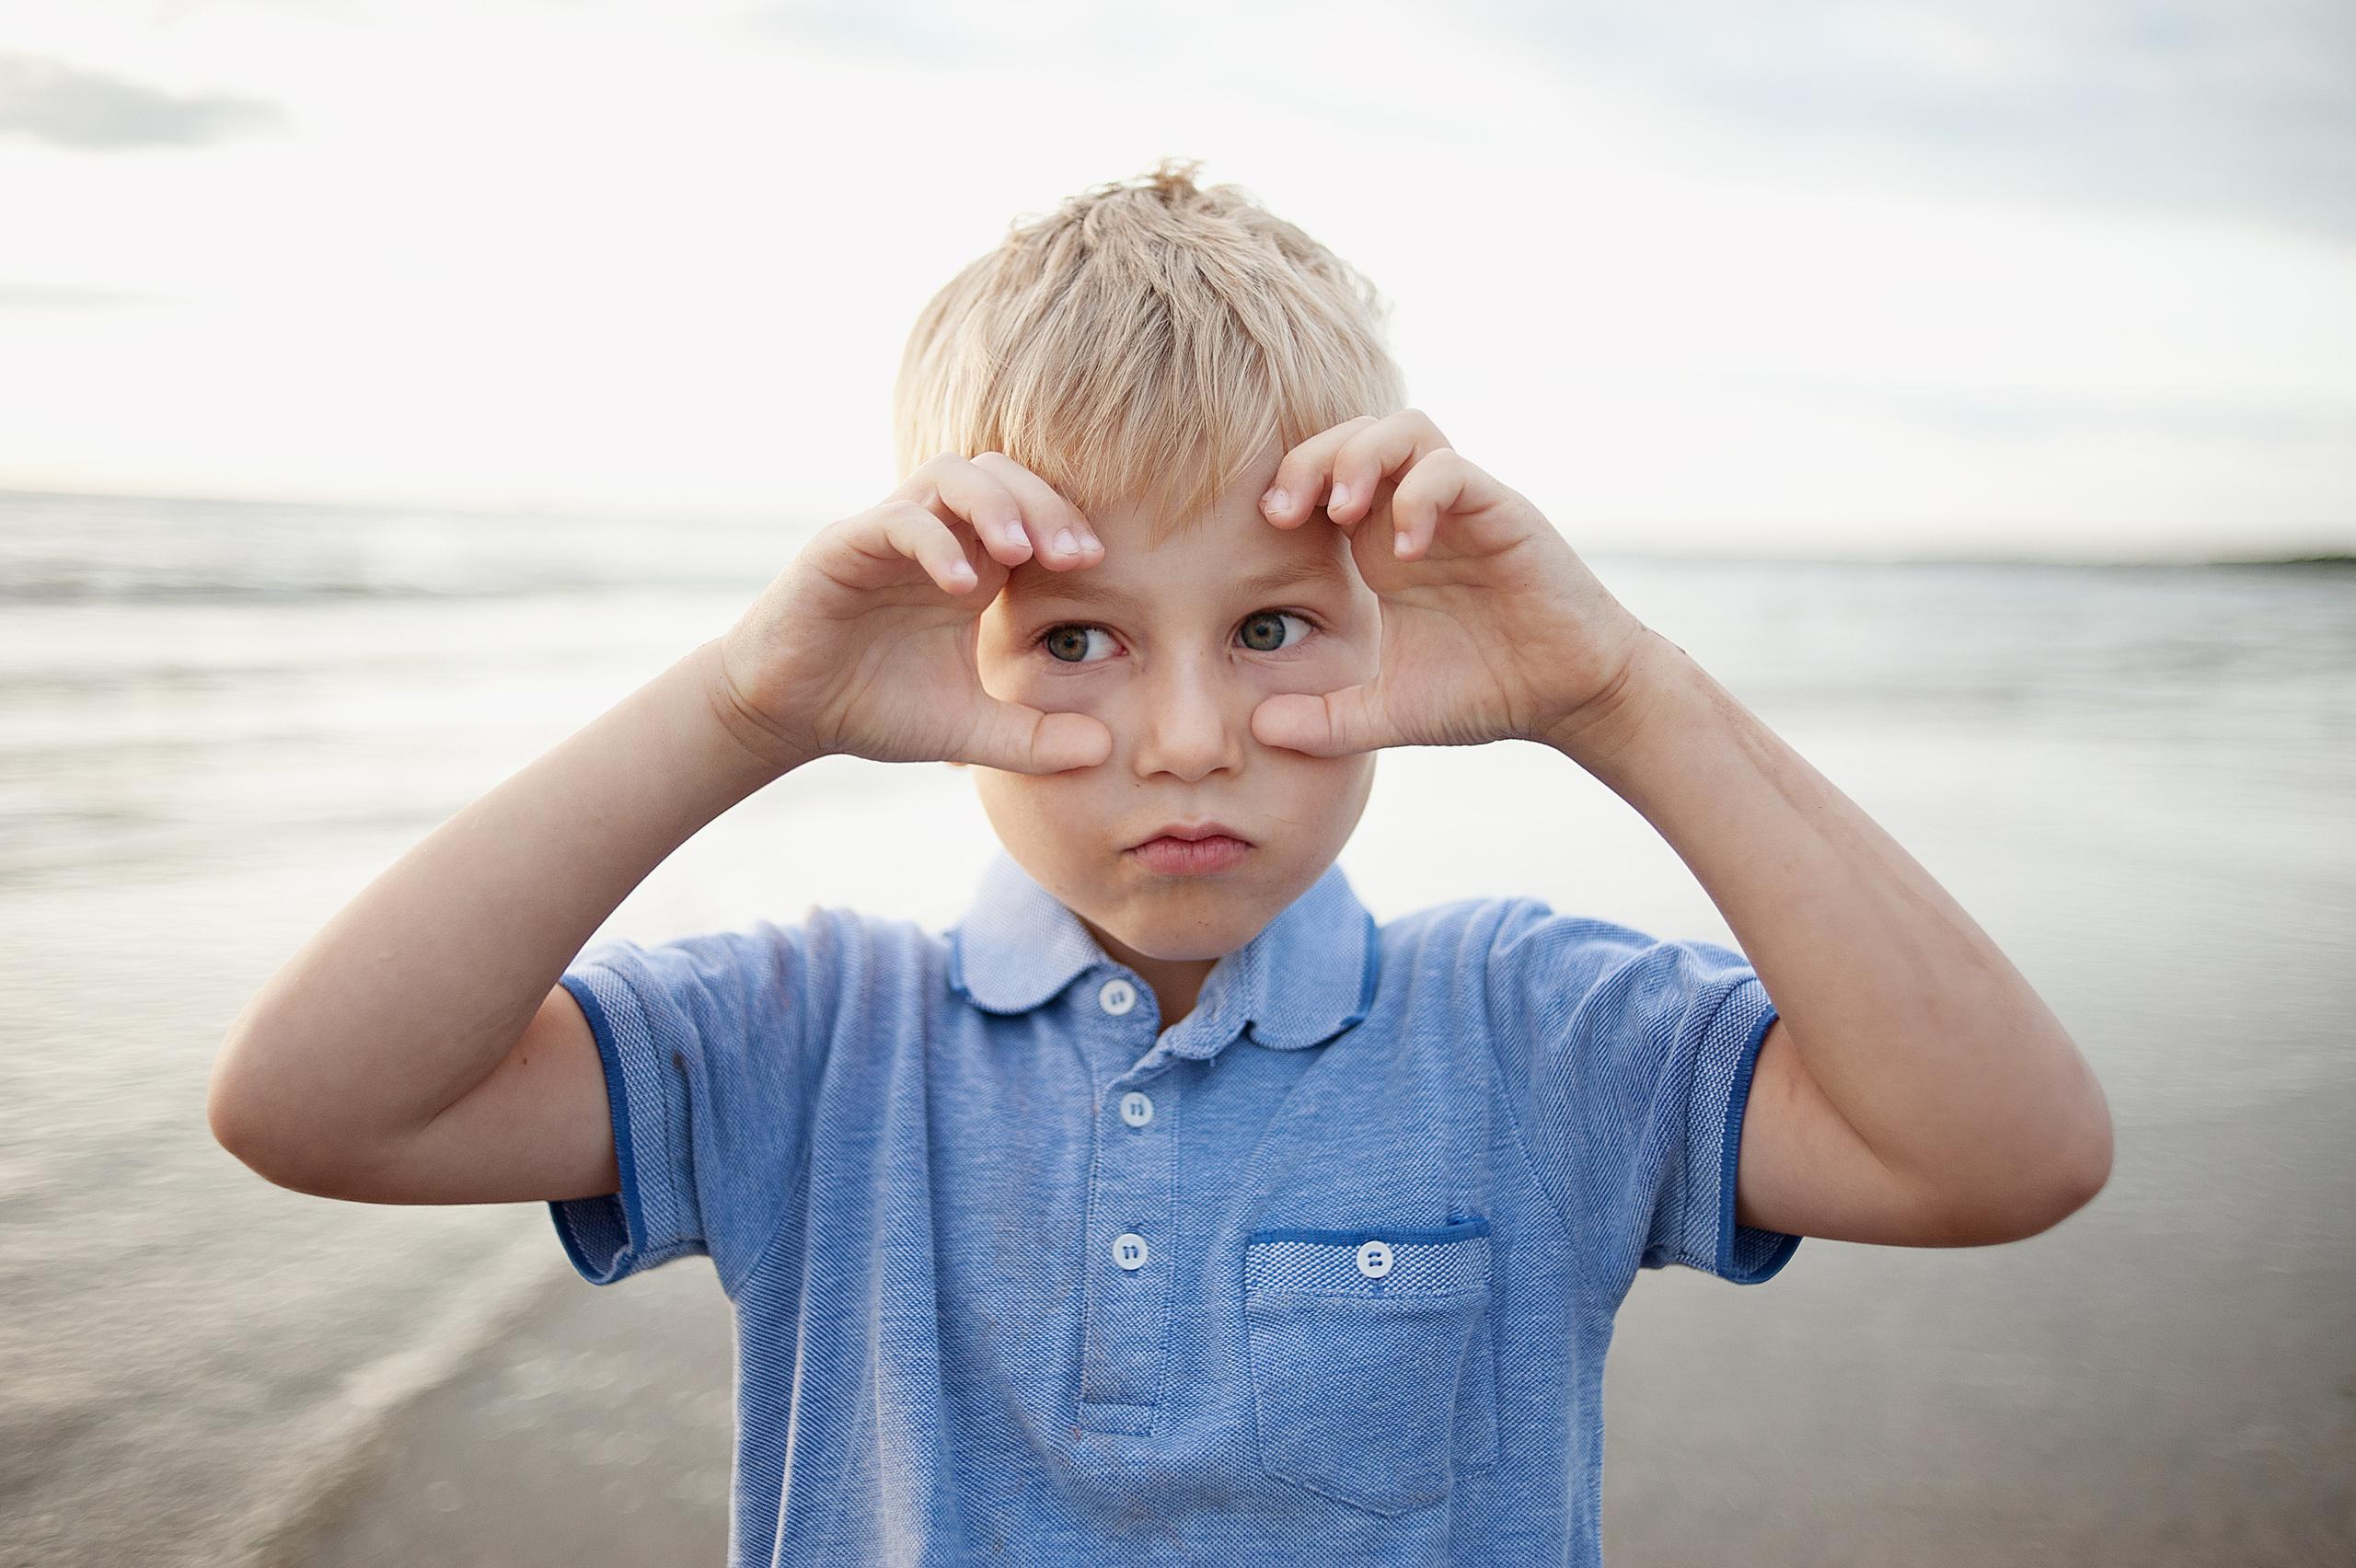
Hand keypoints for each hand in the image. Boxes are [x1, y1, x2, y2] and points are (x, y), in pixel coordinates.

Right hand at [717, 454, 1114, 772]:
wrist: (788, 716)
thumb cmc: (873, 708)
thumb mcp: (967, 730)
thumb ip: (1033, 739)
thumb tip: (1105, 752)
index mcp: (972, 565)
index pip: (1030, 511)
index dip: (1067, 524)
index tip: (1099, 564)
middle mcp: (935, 537)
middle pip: (1000, 474)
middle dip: (1044, 504)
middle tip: (1077, 555)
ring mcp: (888, 535)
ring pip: (949, 474)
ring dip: (995, 504)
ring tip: (1023, 553)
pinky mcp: (842, 547)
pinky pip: (895, 520)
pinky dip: (933, 542)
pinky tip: (960, 587)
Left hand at [1251, 412, 1649, 757]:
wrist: (1567, 699)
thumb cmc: (1483, 694)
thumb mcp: (1386, 714)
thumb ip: (1323, 722)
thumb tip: (1256, 730)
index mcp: (1378, 547)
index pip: (1323, 477)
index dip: (1287, 485)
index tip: (1263, 530)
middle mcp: (1416, 515)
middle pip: (1354, 435)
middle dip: (1309, 458)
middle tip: (1284, 513)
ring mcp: (1460, 509)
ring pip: (1405, 429)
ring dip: (1361, 456)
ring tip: (1342, 511)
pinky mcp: (1502, 512)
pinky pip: (1452, 471)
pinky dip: (1419, 495)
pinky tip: (1408, 551)